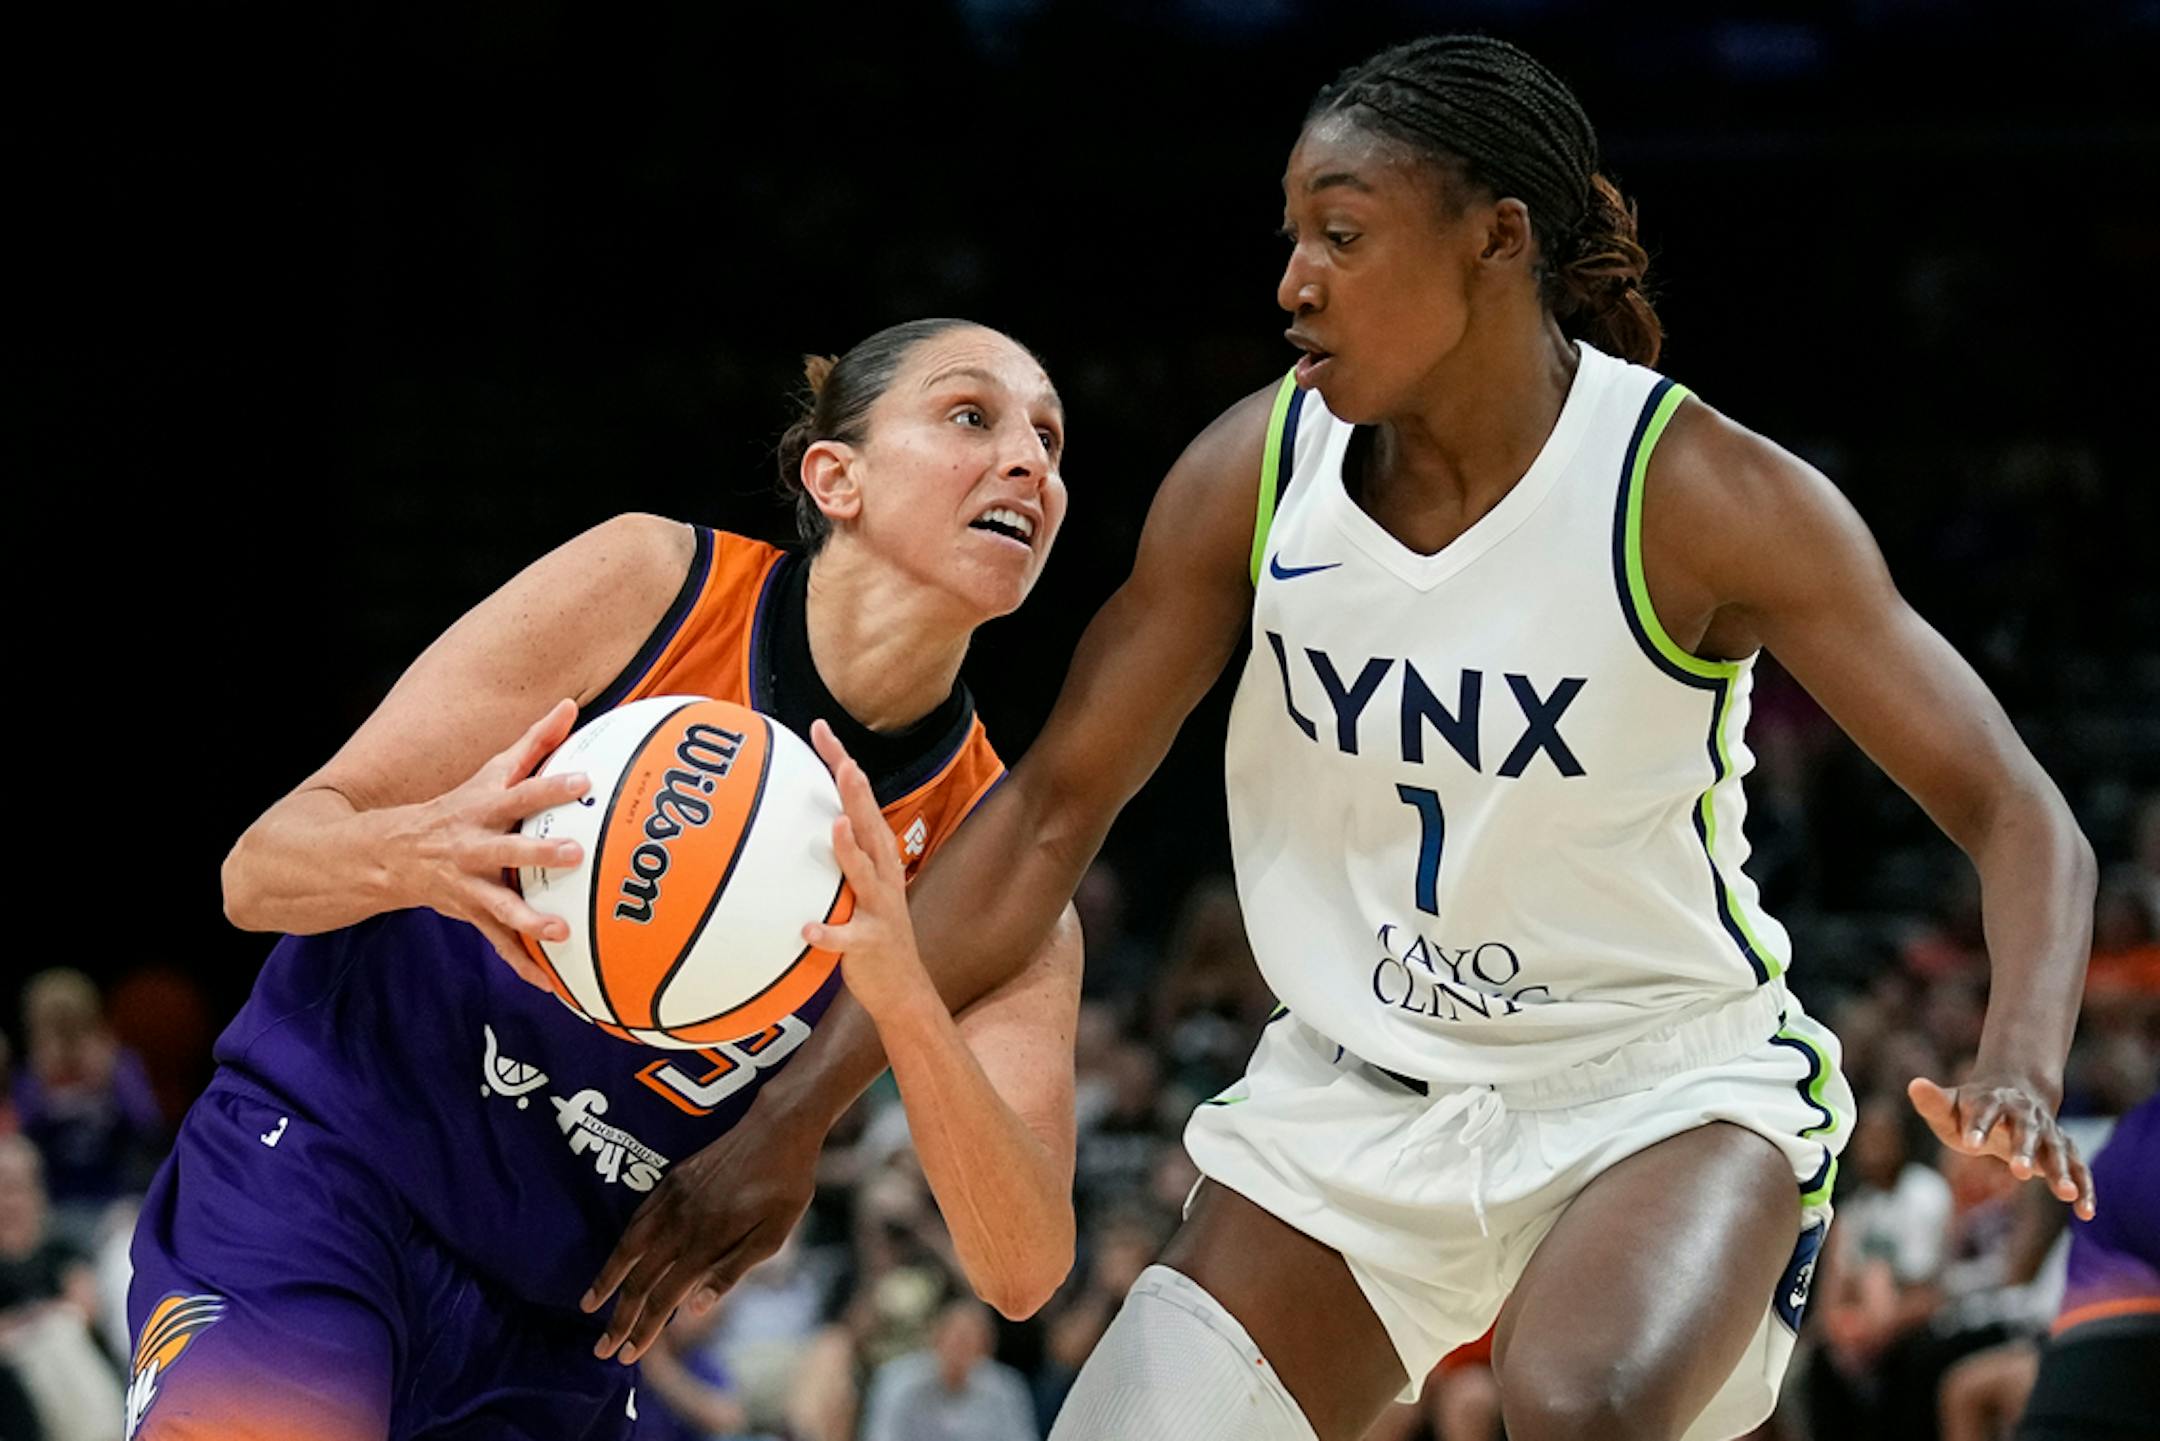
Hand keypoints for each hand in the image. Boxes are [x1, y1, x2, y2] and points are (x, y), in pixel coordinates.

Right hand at [391, 698, 589, 985]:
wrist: (389, 855)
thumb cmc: (457, 806)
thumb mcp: (489, 772)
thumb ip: (534, 742)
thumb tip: (569, 705)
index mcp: (481, 810)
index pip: (519, 793)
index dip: (549, 786)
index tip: (584, 782)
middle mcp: (473, 848)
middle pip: (506, 851)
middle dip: (538, 855)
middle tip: (574, 853)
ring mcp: (469, 886)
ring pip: (499, 905)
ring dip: (529, 919)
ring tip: (562, 931)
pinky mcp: (470, 915)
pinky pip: (499, 944)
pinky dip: (524, 965)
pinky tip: (552, 986)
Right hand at [582, 1096, 823, 1363]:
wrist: (779, 1127)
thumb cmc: (786, 1186)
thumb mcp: (774, 1235)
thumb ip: (732, 1272)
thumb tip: (694, 1311)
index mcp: (707, 1242)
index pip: (664, 1297)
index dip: (643, 1329)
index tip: (626, 1355)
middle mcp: (682, 1223)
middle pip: (640, 1279)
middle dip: (619, 1317)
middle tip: (601, 1348)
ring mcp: (673, 1199)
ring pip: (629, 1246)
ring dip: (608, 1280)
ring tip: (589, 1304)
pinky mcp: (672, 1180)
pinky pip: (637, 1217)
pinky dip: (622, 1243)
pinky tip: (617, 1256)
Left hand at [800, 719, 939, 1022]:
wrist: (902, 988)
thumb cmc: (870, 931)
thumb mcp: (855, 884)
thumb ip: (834, 851)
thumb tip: (796, 815)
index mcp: (876, 857)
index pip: (858, 800)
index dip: (841, 762)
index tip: (820, 728)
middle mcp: (882, 876)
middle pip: (870, 826)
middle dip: (858, 793)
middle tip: (844, 762)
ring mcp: (878, 909)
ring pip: (866, 874)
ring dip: (851, 849)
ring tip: (836, 823)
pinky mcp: (869, 944)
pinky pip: (845, 937)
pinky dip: (828, 933)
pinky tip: (808, 928)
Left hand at [1907, 1074, 2095, 1219]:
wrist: (2010, 1095)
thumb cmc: (1970, 1109)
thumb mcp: (1948, 1106)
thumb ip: (1932, 1102)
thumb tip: (1914, 1085)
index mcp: (1992, 1100)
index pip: (1984, 1112)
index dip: (1977, 1126)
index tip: (1969, 1143)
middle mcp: (2024, 1114)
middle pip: (2025, 1129)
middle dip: (2023, 1149)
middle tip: (2018, 1171)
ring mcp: (2046, 1131)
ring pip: (2057, 1149)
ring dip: (2060, 1170)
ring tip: (2065, 1194)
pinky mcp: (2063, 1150)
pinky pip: (2078, 1168)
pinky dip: (2084, 1187)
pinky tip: (2085, 1213)